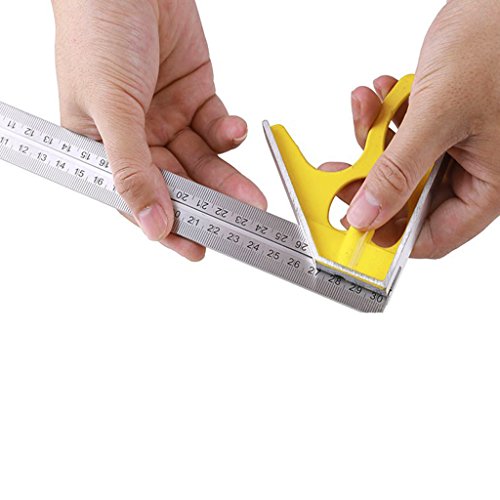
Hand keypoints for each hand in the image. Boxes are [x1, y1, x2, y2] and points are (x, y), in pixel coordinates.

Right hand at [51, 0, 265, 260]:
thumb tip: (151, 223)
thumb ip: (133, 169)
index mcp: (102, 147)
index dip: (166, 227)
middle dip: (209, 205)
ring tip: (252, 196)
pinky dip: (228, 133)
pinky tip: (232, 130)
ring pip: (203, 162)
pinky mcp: (195, 97)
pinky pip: (216, 128)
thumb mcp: (110, 107)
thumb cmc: (97, 30)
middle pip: (177, 185)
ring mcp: (167, 119)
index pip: (137, 200)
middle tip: (238, 225)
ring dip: (228, 177)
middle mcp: (136, 138)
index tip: (197, 249)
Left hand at [331, 0, 499, 257]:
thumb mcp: (440, 115)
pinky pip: (398, 135)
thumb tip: (367, 214)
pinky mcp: (436, 123)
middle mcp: (470, 170)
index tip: (353, 229)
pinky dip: (382, 116)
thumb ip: (399, 171)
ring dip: (373, 140)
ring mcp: (452, 147)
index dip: (390, 237)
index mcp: (487, 184)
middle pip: (406, 201)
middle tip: (341, 171)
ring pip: (396, 166)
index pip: (432, 236)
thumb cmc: (495, 43)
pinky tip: (383, 93)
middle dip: (370, 181)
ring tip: (368, 108)